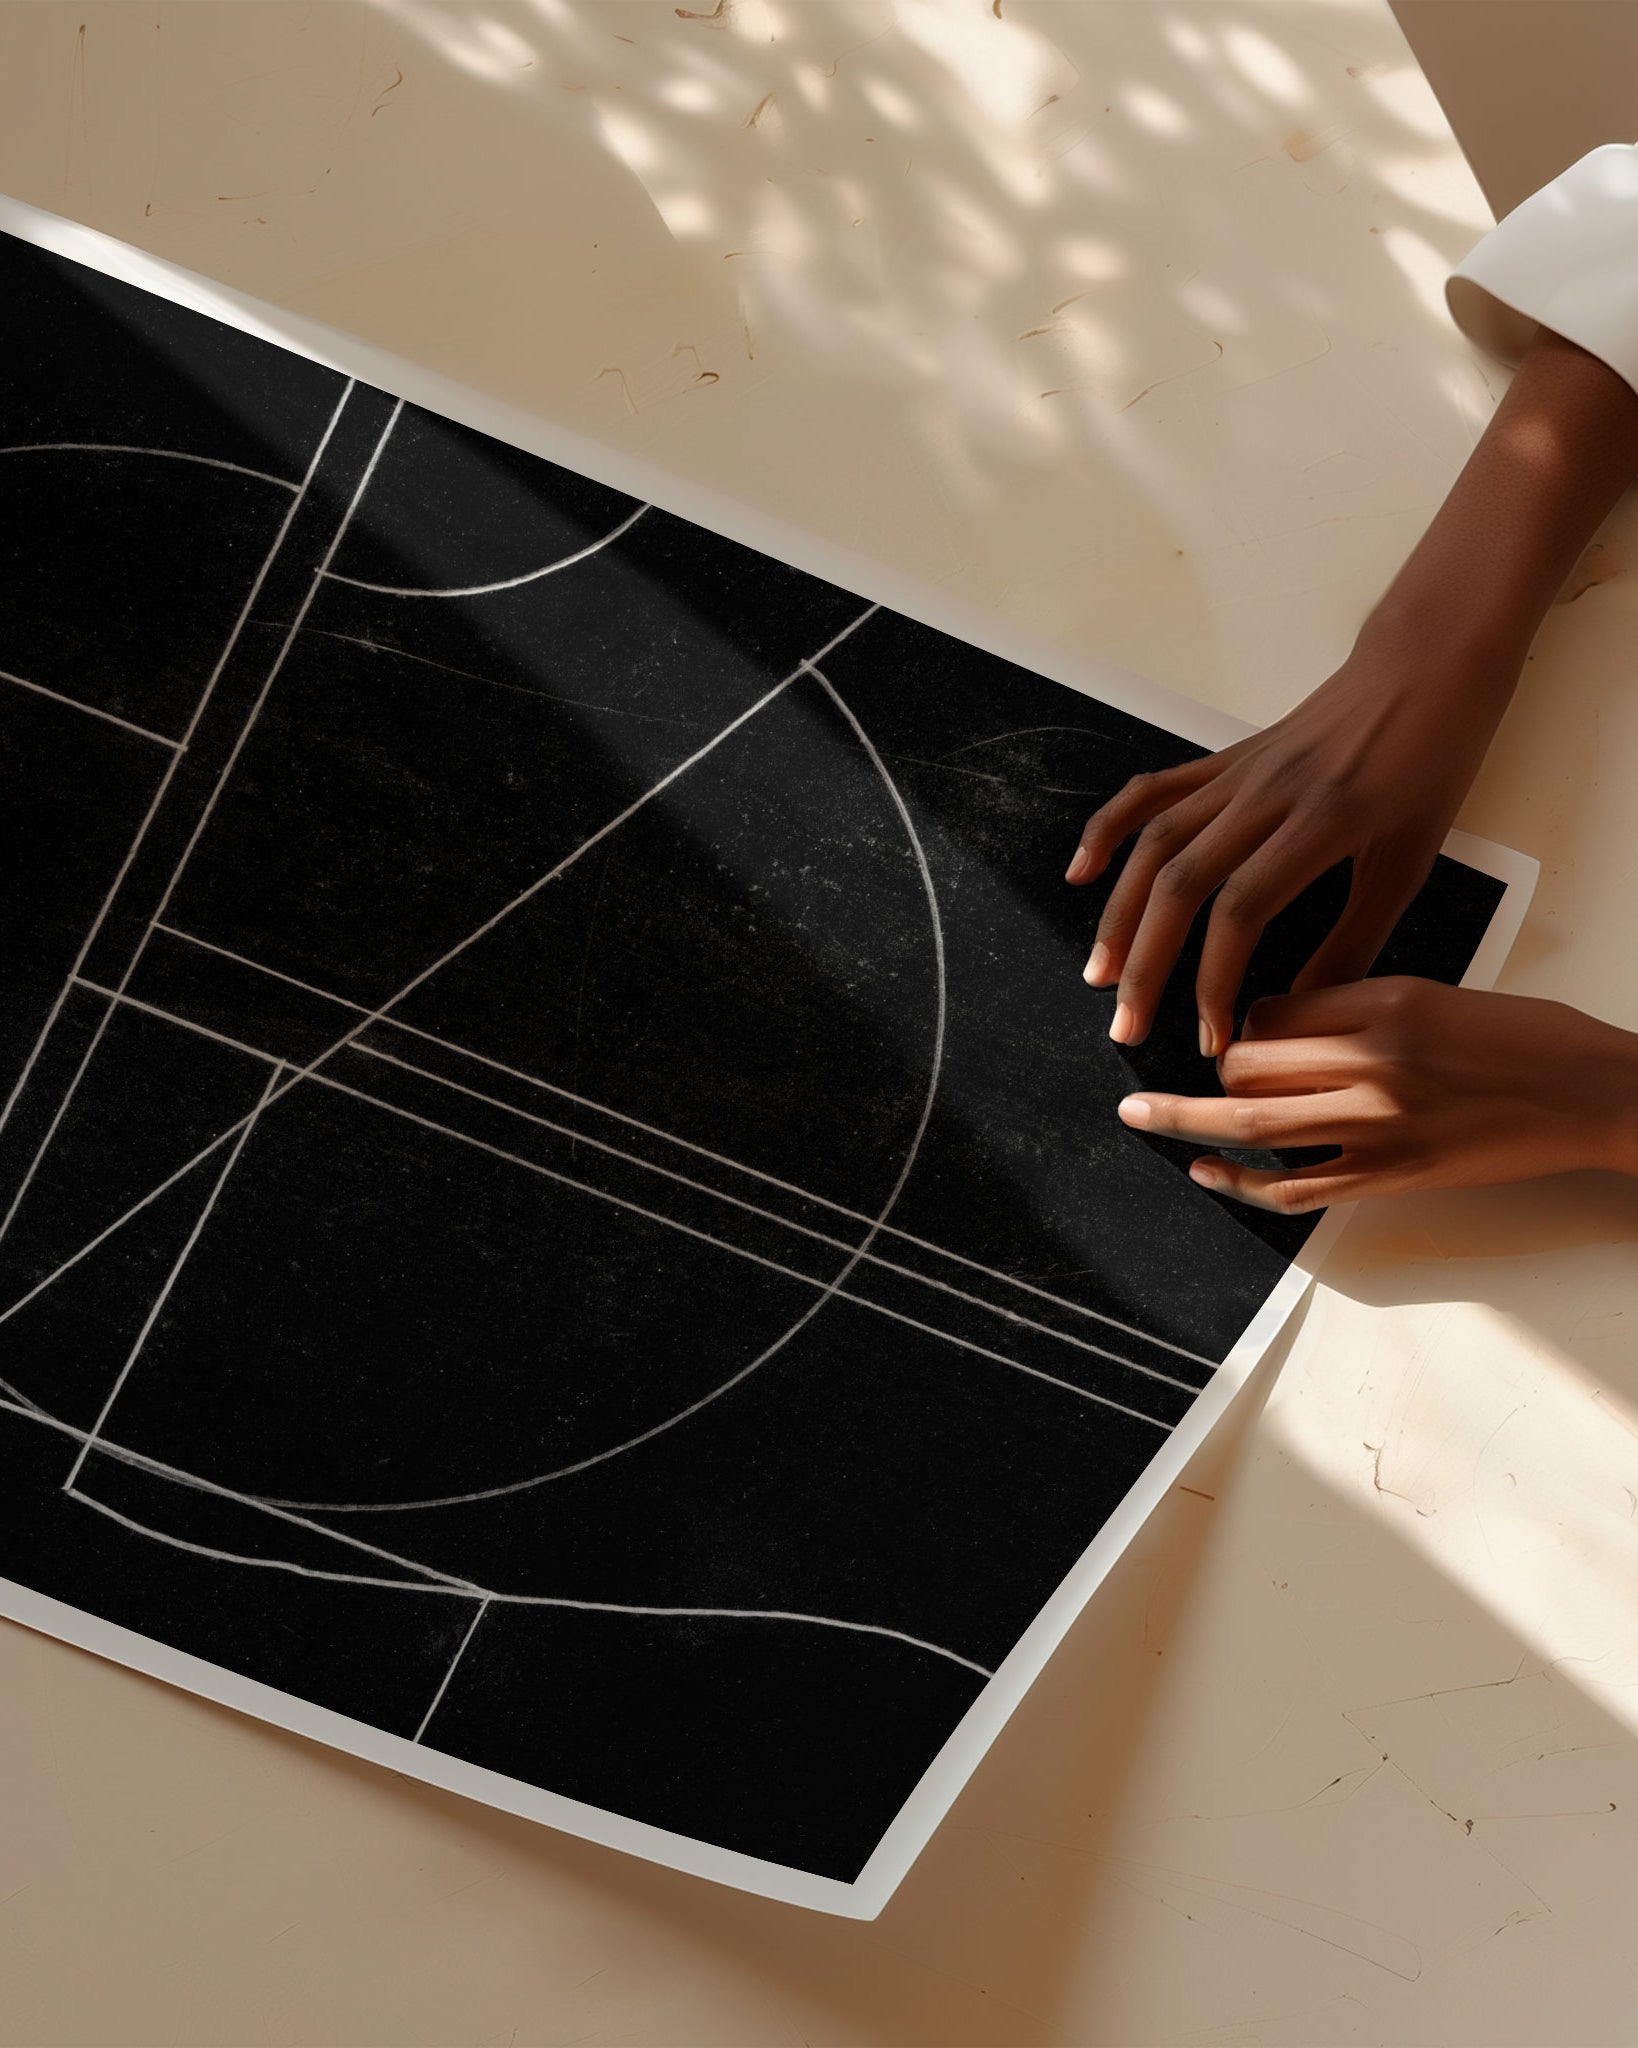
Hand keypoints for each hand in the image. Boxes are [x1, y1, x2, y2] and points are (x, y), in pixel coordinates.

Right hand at [1065, 631, 1517, 1056]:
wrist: (1425, 667)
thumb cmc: (1429, 763)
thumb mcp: (1410, 861)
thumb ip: (1355, 939)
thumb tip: (1303, 1008)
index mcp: (1321, 821)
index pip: (1241, 911)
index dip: (1214, 981)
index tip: (1213, 1037)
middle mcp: (1266, 794)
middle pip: (1181, 883)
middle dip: (1146, 964)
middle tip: (1128, 1027)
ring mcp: (1237, 772)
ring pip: (1155, 845)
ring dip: (1119, 915)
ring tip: (1100, 974)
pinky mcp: (1224, 759)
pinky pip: (1152, 793)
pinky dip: (1109, 831)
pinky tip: (1082, 873)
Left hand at [1114, 977, 1637, 1211]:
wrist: (1593, 1093)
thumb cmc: (1523, 1038)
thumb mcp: (1433, 994)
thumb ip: (1355, 1007)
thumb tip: (1276, 1025)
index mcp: (1384, 1000)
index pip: (1272, 1009)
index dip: (1241, 1024)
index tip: (1234, 1035)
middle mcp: (1374, 1059)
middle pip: (1250, 1061)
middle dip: (1210, 1072)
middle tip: (1179, 1076)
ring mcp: (1381, 1123)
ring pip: (1256, 1121)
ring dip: (1187, 1120)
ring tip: (1139, 1116)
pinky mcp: (1393, 1176)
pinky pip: (1295, 1186)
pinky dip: (1239, 1181)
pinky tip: (1205, 1171)